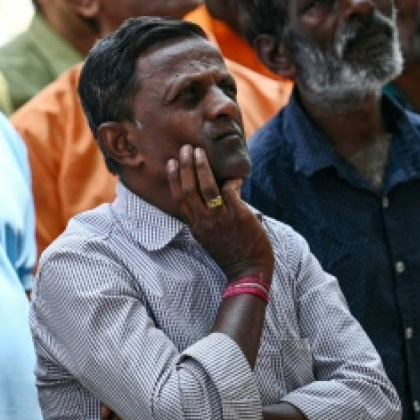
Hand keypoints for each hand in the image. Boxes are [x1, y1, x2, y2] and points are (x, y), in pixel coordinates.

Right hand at [166, 145, 273, 281]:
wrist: (248, 271)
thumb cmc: (230, 254)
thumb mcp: (209, 238)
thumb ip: (205, 218)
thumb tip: (210, 195)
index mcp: (195, 227)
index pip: (179, 199)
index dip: (174, 179)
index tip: (171, 163)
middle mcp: (205, 221)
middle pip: (189, 189)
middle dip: (185, 166)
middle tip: (185, 149)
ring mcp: (221, 218)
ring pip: (207, 187)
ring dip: (202, 167)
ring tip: (200, 152)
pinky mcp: (239, 216)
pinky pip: (231, 191)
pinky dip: (232, 181)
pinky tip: (235, 177)